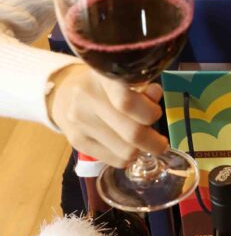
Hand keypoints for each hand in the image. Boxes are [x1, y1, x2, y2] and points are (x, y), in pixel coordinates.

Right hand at [47, 64, 168, 167]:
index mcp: (103, 76)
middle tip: (161, 142)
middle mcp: (87, 97)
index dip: (149, 112)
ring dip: (140, 150)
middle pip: (131, 132)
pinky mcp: (76, 141)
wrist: (64, 94)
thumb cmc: (104, 86)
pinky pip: (114, 160)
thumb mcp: (123, 78)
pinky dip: (127, 157)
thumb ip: (142, 87)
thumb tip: (155, 94)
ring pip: (126, 151)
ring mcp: (79, 121)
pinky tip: (126, 146)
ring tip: (141, 142)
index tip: (156, 114)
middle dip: (154, 142)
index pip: (127, 102)